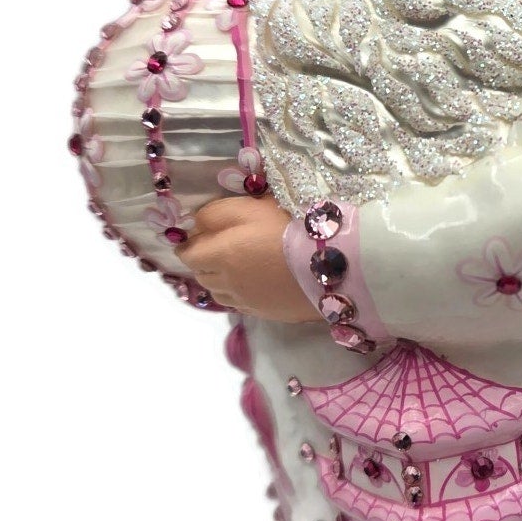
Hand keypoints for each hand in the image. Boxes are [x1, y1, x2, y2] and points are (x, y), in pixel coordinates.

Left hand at [180, 194, 319, 322]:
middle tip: (217, 249)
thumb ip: (216, 214)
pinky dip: (240, 293)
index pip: (189, 255)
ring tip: (235, 268)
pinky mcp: (268, 313)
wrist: (333, 262)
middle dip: (204, 262)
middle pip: (202, 276)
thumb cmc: (289, 227)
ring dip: (220, 281)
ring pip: (220, 293)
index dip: (188, 245)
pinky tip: (255, 283)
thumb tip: (195, 225)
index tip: (194, 238)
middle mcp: (228, 284)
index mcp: (220, 256)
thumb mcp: (250, 207)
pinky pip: (242, 305)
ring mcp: (248, 302)